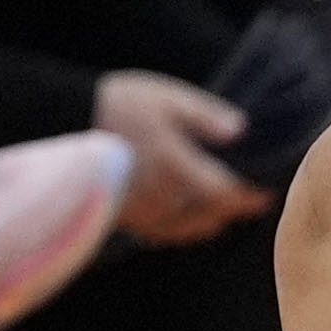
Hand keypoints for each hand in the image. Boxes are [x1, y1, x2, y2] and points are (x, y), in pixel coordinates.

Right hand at [94, 68, 269, 244]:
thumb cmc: (118, 105)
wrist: (65, 122)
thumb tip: (241, 131)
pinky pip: (161, 232)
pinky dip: (179, 227)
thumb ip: (205, 116)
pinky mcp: (125, 216)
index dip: (250, 197)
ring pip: (186, 227)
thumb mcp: (165, 98)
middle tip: (248, 201)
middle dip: (231, 209)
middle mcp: (163, 196)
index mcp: (178, 166)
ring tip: (219, 209)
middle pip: (209, 216)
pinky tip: (182, 216)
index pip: (226, 193)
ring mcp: (143, 210)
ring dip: (207, 220)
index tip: (265, 193)